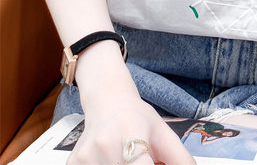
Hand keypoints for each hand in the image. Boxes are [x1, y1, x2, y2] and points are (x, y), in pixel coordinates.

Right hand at [66, 92, 195, 164]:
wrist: (106, 100)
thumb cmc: (136, 117)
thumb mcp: (163, 133)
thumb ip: (180, 159)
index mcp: (131, 132)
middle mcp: (105, 144)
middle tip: (144, 160)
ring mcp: (86, 157)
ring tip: (130, 159)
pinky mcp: (73, 164)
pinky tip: (113, 161)